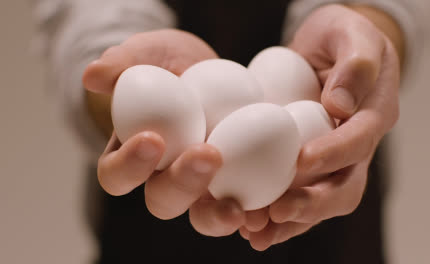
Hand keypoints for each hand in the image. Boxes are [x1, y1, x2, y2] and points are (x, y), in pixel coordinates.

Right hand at [83, 29, 246, 233]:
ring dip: (217, 216)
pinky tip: (271, 207)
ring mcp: (203, 184)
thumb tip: (93, 76)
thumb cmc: (169, 62)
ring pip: (202, 214)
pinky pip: (244, 203)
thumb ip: (122, 64)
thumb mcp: (147, 54)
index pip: (117, 174)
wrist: (208, 68)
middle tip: (207, 154)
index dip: (129, 165)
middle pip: (163, 200)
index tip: (152, 138)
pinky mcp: (237, 182)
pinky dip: (255, 211)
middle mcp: (165, 177)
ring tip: (236, 208)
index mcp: (133, 155)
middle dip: (182, 184)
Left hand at [239, 4, 400, 249]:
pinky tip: (251, 225)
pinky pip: (298, 194)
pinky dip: (278, 216)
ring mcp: (334, 159)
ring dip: (291, 221)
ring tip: (257, 231)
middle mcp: (358, 146)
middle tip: (277, 212)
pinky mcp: (310, 164)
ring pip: (320, 200)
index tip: (301, 161)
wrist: (333, 49)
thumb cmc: (344, 36)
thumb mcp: (352, 34)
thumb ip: (355, 66)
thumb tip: (338, 106)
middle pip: (345, 186)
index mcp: (374, 115)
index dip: (333, 153)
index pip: (359, 140)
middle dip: (313, 203)